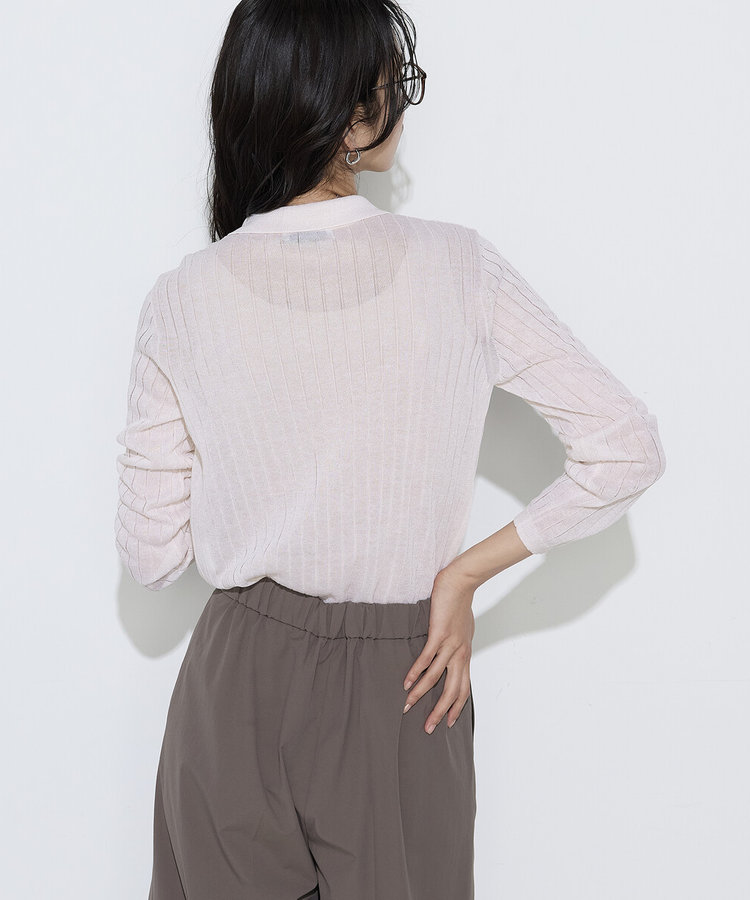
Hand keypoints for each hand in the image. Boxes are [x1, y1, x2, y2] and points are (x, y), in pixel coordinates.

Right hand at [402, 566, 476, 733]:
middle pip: (452, 691)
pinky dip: (416, 672)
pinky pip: (427, 658)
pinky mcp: (439, 634)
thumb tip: (451, 652)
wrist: (461, 583)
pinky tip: (406, 682)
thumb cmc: (460, 604)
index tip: (449, 724)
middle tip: (427, 728)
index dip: (456, 708)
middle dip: (439, 712)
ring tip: (408, 706)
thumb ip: (457, 644)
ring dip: (421, 694)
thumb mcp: (463, 630)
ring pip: (436, 678)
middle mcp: (460, 654)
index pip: (463, 688)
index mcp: (465, 654)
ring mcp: (450, 645)